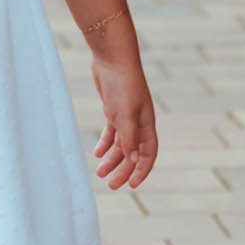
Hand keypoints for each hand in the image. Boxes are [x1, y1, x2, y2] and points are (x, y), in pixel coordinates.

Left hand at [90, 57, 157, 191]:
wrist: (112, 58)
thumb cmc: (122, 84)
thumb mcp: (124, 114)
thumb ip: (128, 137)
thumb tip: (132, 160)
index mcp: (146, 124)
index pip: (148, 153)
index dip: (141, 170)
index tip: (132, 185)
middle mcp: (139, 122)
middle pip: (133, 152)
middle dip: (123, 169)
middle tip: (111, 184)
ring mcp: (126, 115)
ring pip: (121, 144)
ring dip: (112, 159)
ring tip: (100, 173)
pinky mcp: (113, 109)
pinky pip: (112, 132)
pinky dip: (105, 143)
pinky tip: (97, 152)